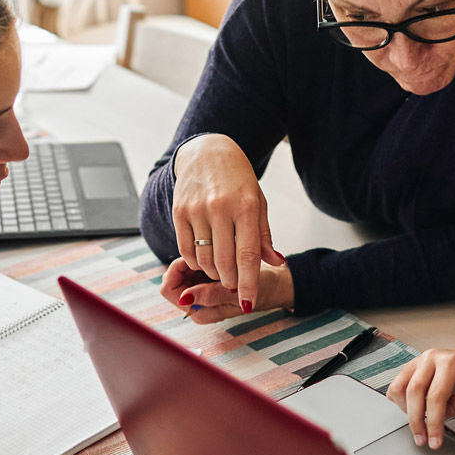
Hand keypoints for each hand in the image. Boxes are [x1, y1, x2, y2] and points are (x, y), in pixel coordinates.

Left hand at [161, 258, 293, 323]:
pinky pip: (194, 264)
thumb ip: (210, 296)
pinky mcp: (207, 280)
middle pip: (173, 279)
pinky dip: (202, 256)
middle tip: (205, 252)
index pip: (169, 290)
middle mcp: (196, 303)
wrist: (277, 285)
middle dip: (186, 264)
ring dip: (195, 258)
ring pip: (183, 270)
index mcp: (200, 312)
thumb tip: (184, 297)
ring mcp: (201, 291)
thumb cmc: (261, 291)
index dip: (177, 272)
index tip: (193, 259)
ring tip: (214, 251)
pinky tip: (217, 250)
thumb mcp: (237, 294)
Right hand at [171, 135, 285, 312]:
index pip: (247, 254)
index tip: (248, 302)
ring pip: (204, 258)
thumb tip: (276, 263)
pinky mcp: (179, 211)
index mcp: (246, 206)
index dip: (248, 282)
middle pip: (224, 261)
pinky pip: (185, 249)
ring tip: (221, 271)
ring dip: (213, 273)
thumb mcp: (258, 203)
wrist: (208, 152)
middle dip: (230, 281)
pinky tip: (205, 259)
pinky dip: (196, 262)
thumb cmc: (238, 181)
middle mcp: (220, 207)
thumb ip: (264, 237)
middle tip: (234, 285)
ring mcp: (197, 209)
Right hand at [386, 346, 454, 448]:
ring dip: (405, 410)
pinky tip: (414, 408)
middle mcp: (431, 358)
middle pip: (414, 391)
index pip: (436, 396)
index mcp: (451, 363)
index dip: (433, 422)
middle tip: (422, 439)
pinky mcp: (410, 367)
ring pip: (399, 387)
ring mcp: (418, 361)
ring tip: (419, 421)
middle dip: (416, 420)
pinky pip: (396, 386)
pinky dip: (400, 401)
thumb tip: (446, 413)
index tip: (434, 440)